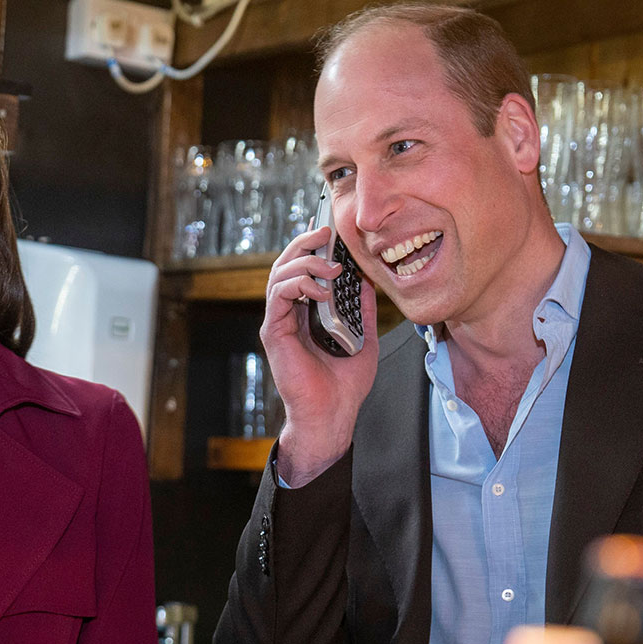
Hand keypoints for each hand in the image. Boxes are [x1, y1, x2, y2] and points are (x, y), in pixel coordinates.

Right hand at [261, 225, 378, 487]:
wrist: (333, 413)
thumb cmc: (346, 382)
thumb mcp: (364, 335)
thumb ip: (363, 307)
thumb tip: (368, 276)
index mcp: (308, 311)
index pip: (303, 268)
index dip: (312, 246)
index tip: (329, 230)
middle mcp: (290, 312)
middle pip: (287, 264)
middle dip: (305, 243)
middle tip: (326, 233)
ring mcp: (279, 321)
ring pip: (279, 274)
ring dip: (304, 262)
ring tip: (331, 266)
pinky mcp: (274, 332)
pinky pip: (278, 296)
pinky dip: (298, 284)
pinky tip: (320, 290)